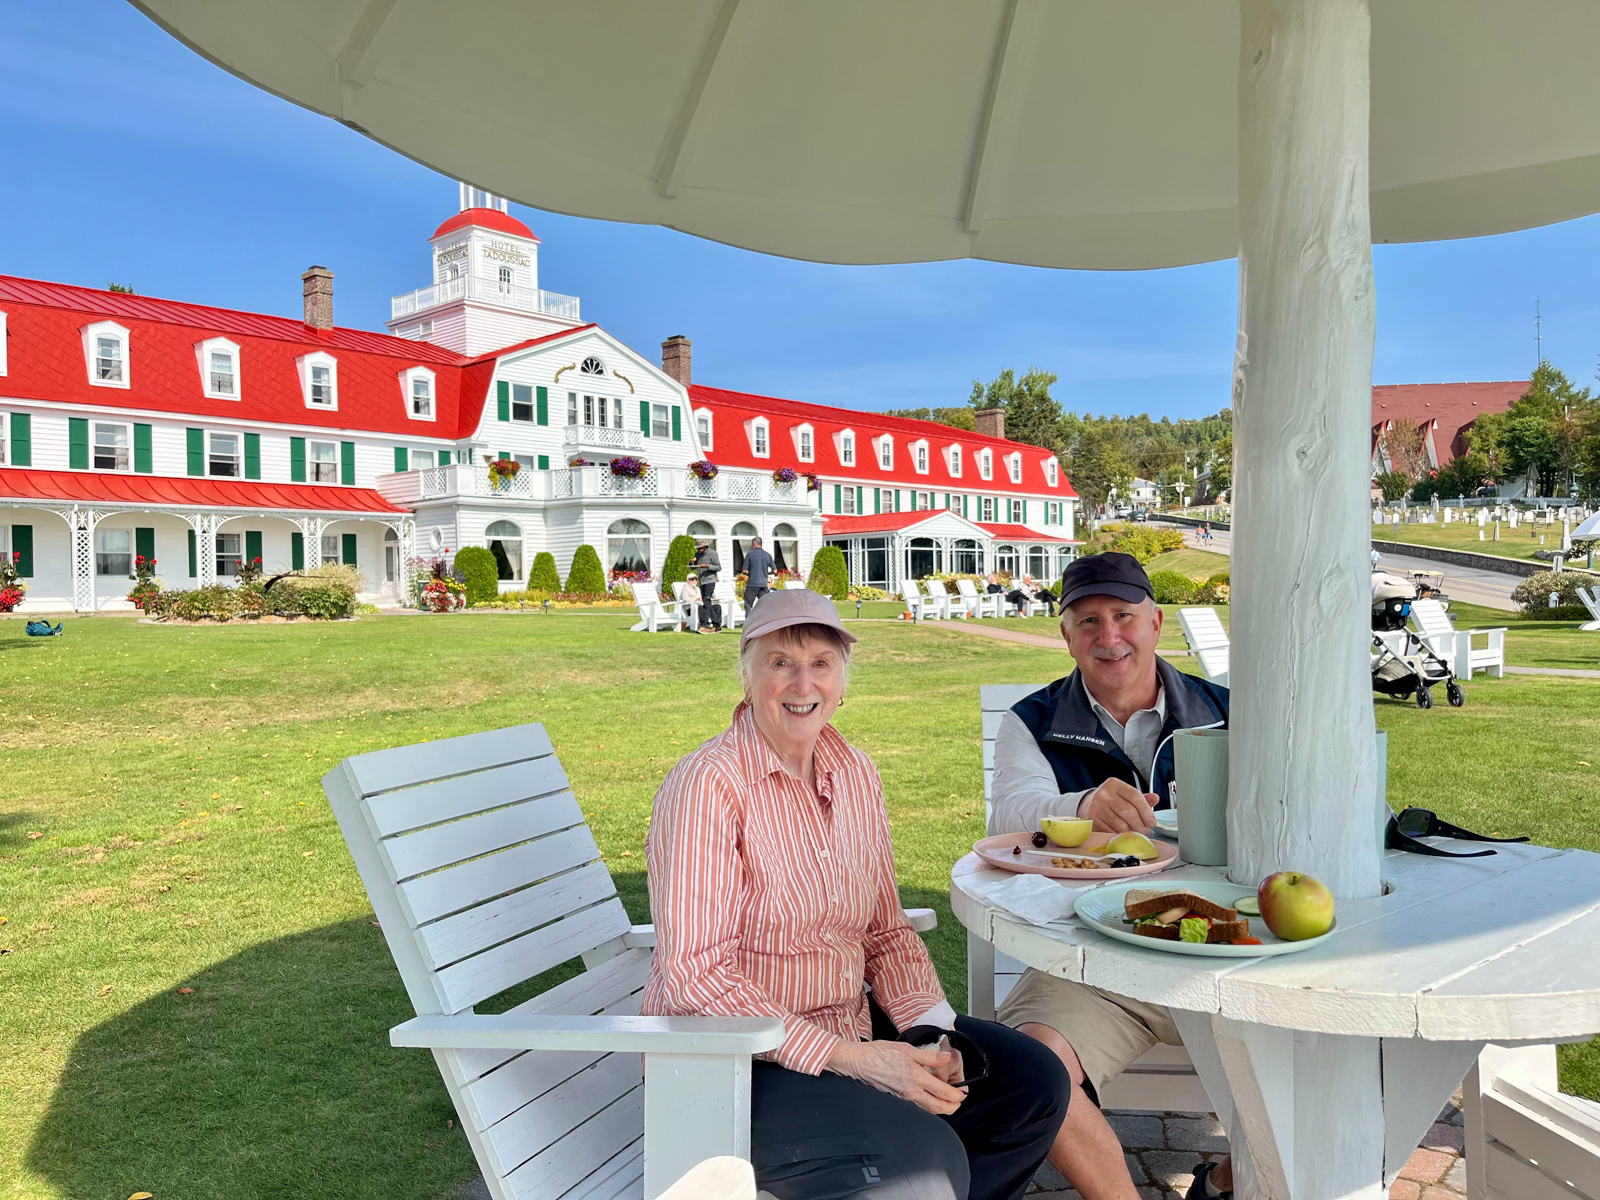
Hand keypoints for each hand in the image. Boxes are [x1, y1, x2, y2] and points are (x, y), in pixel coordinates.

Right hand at [825, 1039, 966, 1114]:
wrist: (859, 1062)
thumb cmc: (880, 1053)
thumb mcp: (907, 1048)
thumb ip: (929, 1056)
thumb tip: (946, 1058)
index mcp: (916, 1077)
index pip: (944, 1092)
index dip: (957, 1095)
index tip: (963, 1093)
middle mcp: (911, 1092)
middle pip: (939, 1108)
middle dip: (953, 1107)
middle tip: (959, 1101)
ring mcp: (904, 1099)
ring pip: (929, 1111)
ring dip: (941, 1108)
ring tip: (947, 1101)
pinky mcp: (897, 1100)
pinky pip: (918, 1108)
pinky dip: (928, 1107)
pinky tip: (929, 1098)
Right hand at [1080, 778, 1158, 833]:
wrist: (1088, 804)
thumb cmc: (1111, 800)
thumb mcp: (1125, 794)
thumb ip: (1141, 798)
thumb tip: (1155, 798)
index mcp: (1115, 784)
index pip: (1135, 797)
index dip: (1146, 811)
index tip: (1152, 822)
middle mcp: (1104, 794)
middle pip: (1129, 812)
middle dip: (1140, 824)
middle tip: (1146, 830)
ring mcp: (1097, 807)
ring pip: (1120, 824)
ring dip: (1132, 832)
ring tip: (1136, 833)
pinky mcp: (1093, 820)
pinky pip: (1111, 832)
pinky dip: (1120, 835)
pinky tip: (1124, 834)